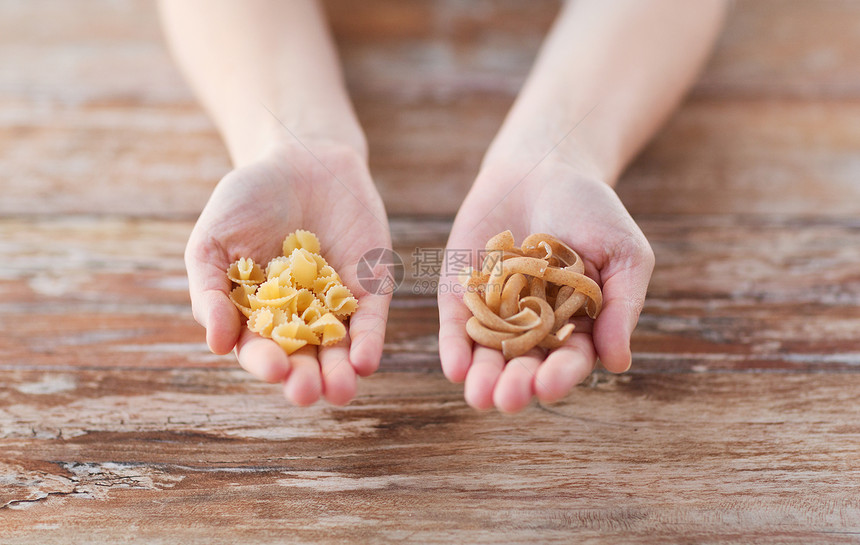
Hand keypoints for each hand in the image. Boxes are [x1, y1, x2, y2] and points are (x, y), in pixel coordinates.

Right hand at [185, 141, 390, 405]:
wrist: (300, 158)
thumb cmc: (247, 201)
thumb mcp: (213, 242)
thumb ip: (210, 292)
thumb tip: (217, 345)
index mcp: (257, 316)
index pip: (260, 349)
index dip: (266, 363)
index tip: (274, 369)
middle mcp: (299, 320)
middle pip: (303, 359)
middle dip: (305, 378)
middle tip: (306, 391)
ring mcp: (337, 305)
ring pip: (339, 349)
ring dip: (340, 372)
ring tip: (340, 390)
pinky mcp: (370, 288)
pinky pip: (370, 320)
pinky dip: (369, 341)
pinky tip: (366, 361)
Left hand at [437, 158, 653, 412]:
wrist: (544, 166)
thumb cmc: (593, 211)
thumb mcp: (623, 253)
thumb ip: (621, 305)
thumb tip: (617, 364)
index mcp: (576, 326)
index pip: (569, 359)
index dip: (560, 375)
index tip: (549, 386)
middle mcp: (533, 328)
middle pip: (524, 365)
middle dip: (517, 385)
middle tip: (509, 399)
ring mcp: (494, 313)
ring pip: (487, 354)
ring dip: (483, 377)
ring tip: (480, 397)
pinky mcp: (461, 294)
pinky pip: (456, 325)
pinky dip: (454, 347)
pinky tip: (455, 368)